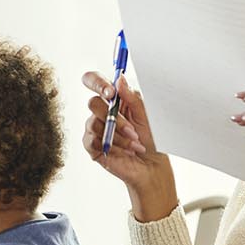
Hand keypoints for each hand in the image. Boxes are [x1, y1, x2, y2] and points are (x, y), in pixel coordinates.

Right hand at [81, 71, 177, 221]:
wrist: (152, 164)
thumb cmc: (151, 137)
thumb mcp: (145, 114)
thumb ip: (131, 96)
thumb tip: (119, 79)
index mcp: (114, 98)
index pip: (94, 81)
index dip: (97, 83)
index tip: (110, 92)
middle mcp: (102, 111)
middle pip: (92, 103)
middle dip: (114, 118)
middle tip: (132, 129)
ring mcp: (95, 128)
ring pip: (94, 123)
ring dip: (118, 135)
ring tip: (134, 144)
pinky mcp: (92, 145)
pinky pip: (92, 140)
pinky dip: (113, 145)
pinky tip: (126, 151)